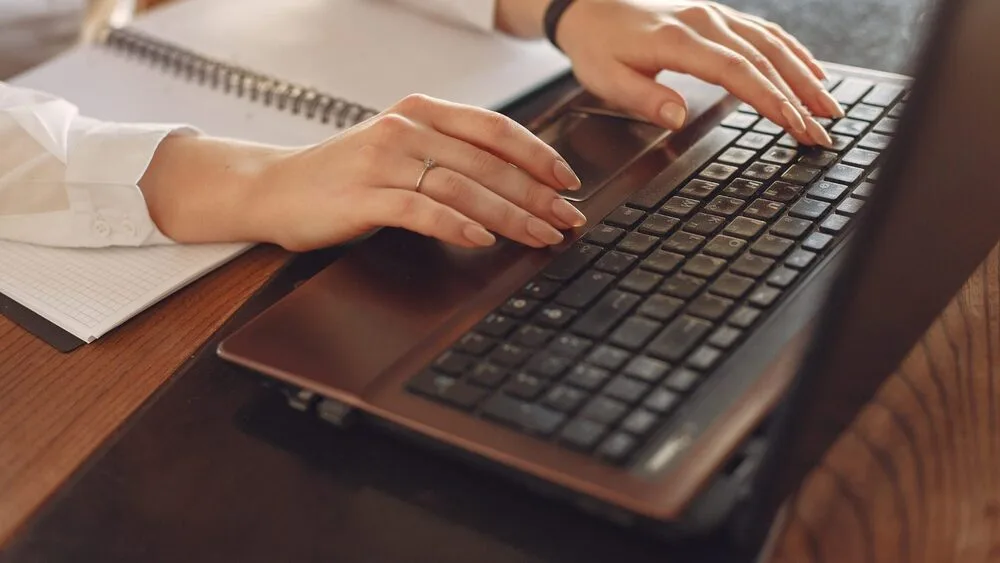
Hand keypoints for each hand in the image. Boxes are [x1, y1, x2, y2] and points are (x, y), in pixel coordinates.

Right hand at [144, 94, 585, 251]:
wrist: (275, 189)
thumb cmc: (345, 175)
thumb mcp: (401, 150)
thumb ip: (449, 155)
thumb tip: (515, 181)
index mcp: (420, 112)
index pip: (494, 128)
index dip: (538, 155)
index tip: (569, 181)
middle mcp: (405, 128)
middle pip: (487, 161)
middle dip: (537, 194)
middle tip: (569, 219)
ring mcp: (383, 160)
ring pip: (464, 186)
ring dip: (510, 214)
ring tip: (542, 236)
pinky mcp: (364, 195)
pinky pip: (422, 210)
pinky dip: (457, 225)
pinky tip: (482, 240)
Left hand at [552, 0, 843, 145]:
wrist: (590, 7)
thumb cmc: (597, 45)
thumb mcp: (606, 79)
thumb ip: (643, 97)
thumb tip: (678, 117)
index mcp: (679, 40)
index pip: (737, 71)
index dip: (770, 98)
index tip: (794, 124)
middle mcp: (705, 22)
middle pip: (764, 59)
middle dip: (799, 97)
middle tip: (824, 131)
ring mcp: (715, 15)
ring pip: (772, 44)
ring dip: (805, 76)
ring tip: (829, 108)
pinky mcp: (718, 16)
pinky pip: (764, 32)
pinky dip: (793, 52)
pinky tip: (812, 72)